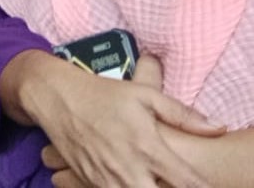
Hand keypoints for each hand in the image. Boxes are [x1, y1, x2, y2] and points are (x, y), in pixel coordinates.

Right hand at [6, 51, 221, 187]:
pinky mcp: (89, 180)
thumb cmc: (101, 92)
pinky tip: (126, 178)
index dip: (199, 187)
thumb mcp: (144, 94)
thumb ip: (182, 114)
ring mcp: (106, 178)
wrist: (53, 96)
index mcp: (147, 146)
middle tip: (169, 179)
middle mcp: (128, 167)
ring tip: (146, 176)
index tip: (202, 184)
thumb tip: (217, 127)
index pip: (185, 182)